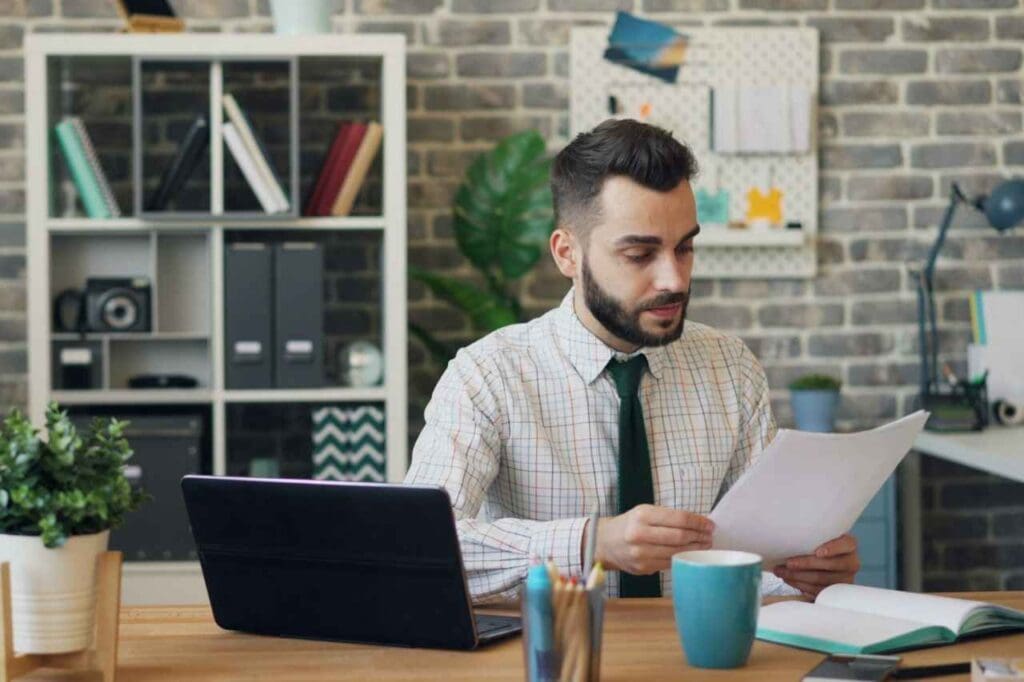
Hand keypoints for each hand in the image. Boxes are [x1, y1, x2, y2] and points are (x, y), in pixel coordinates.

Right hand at [594, 504, 713, 575]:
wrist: (604, 542)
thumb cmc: (629, 525)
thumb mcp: (644, 512)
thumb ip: (667, 517)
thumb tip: (698, 523)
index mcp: (642, 515)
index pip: (679, 518)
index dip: (698, 522)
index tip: (710, 524)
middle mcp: (640, 534)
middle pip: (680, 536)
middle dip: (700, 536)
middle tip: (710, 536)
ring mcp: (641, 553)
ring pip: (677, 552)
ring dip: (695, 549)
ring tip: (705, 545)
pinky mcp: (643, 567)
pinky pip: (669, 563)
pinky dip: (683, 558)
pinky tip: (691, 555)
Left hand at [773, 534, 859, 596]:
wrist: (824, 564)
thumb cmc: (818, 545)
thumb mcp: (820, 537)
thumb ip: (812, 535)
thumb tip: (787, 534)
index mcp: (849, 545)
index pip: (845, 544)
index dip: (832, 548)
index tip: (818, 552)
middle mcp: (851, 562)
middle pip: (830, 564)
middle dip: (806, 564)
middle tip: (788, 563)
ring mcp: (845, 579)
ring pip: (821, 579)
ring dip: (798, 576)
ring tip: (780, 571)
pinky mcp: (835, 592)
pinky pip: (817, 590)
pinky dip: (800, 584)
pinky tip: (788, 579)